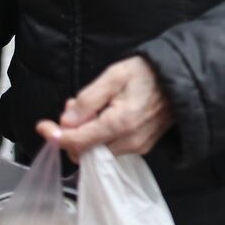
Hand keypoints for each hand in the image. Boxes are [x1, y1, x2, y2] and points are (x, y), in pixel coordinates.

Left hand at [36, 56, 172, 160]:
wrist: (182, 79)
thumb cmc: (149, 73)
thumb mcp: (115, 76)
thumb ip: (88, 99)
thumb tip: (66, 121)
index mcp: (121, 123)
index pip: (77, 142)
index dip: (55, 136)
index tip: (43, 126)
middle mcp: (129, 141)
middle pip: (85, 150)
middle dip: (73, 132)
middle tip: (76, 108)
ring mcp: (138, 147)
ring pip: (97, 151)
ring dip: (87, 134)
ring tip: (95, 108)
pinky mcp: (142, 147)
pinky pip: (111, 149)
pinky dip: (101, 136)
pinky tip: (107, 116)